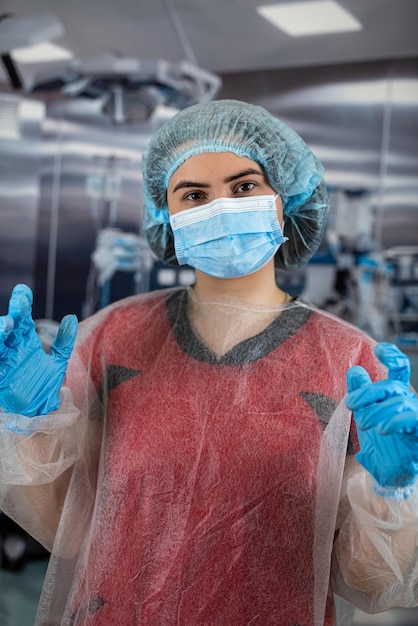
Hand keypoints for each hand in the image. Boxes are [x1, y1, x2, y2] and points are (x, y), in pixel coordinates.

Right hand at [0, 284, 77, 416]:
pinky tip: (0, 340)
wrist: (39, 409)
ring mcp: (5, 361)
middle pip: (10, 326)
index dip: (22, 303)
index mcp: (26, 341)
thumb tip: (71, 317)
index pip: (23, 318)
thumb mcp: (59, 360)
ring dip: (0, 332)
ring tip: (6, 325)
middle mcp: (14, 348)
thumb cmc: (45, 383)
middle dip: (13, 314)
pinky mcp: (0, 375)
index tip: (23, 290)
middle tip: (19, 304)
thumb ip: (64, 341)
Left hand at [345, 342, 417, 496]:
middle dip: (368, 392)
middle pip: (391, 385)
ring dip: (378, 410)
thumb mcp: (365, 415)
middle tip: (350, 404)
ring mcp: (415, 417)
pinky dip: (396, 421)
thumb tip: (354, 370)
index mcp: (395, 394)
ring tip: (364, 424)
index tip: (379, 349)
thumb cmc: (380, 442)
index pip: (398, 368)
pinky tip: (382, 428)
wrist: (388, 474)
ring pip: (400, 401)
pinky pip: (413, 420)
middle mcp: (407, 401)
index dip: (392, 355)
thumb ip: (360, 392)